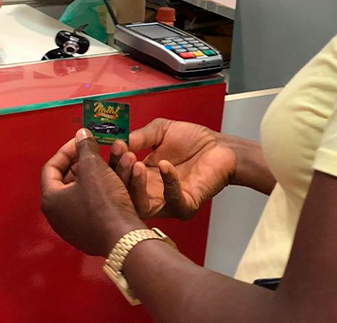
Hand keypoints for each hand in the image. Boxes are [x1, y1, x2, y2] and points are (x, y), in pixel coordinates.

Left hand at [40, 129, 144, 255]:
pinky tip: (117, 184)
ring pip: (83, 193)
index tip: (83, 141)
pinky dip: (102, 192)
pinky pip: (92, 206)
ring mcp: (73, 227)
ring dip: (97, 176)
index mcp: (50, 199)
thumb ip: (85, 147)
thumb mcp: (94, 168)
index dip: (67, 150)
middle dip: (84, 163)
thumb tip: (81, 133)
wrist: (123, 236)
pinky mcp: (89, 234)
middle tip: (96, 152)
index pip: (51, 167)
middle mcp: (57, 215)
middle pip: (67, 181)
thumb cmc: (104, 201)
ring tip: (112, 164)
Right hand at [107, 119, 236, 219]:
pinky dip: (167, 183)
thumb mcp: (160, 131)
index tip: (116, 146)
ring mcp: (167, 202)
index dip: (115, 162)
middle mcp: (151, 193)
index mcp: (142, 176)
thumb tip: (120, 142)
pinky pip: (172, 200)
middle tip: (125, 156)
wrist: (221, 146)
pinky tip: (165, 165)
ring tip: (137, 164)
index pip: (119, 176)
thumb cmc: (193, 141)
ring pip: (142, 205)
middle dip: (121, 175)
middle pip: (125, 194)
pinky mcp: (186, 206)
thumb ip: (141, 136)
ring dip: (136, 185)